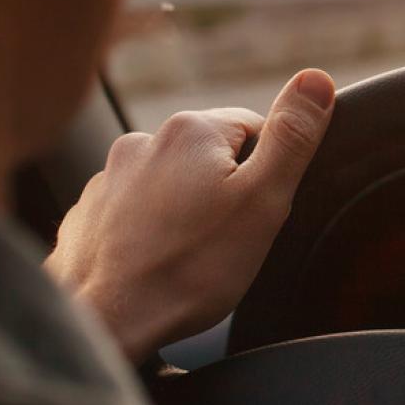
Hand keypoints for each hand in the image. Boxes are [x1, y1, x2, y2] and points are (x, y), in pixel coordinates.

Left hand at [45, 69, 336, 361]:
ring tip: (188, 258)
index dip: (266, 174)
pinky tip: (154, 265)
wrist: (104, 325)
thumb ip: (292, 136)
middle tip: (226, 241)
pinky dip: (148, 232)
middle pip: (211, 157)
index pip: (256, 130)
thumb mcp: (263, 201)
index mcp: (192, 130)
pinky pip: (133, 212)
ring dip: (184, 211)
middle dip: (224, 191)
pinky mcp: (87, 215)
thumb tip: (317, 79)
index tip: (255, 214)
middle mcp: (143, 141)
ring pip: (170, 185)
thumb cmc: (189, 268)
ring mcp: (107, 178)